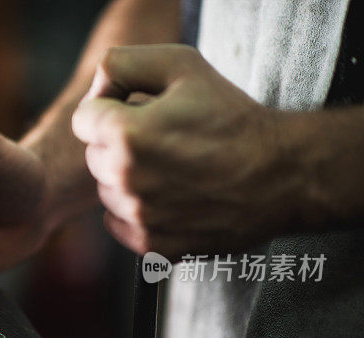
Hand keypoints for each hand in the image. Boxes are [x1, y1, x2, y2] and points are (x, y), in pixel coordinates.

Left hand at [72, 44, 298, 258]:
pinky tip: (167, 197)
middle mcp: (126, 178)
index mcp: (127, 134)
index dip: (110, 111)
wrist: (281, 174)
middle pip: (94, 156)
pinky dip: (134, 212)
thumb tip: (95, 90)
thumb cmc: (233, 117)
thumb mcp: (182, 66)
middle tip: (163, 140)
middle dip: (118, 144)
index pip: (84, 120)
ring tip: (171, 169)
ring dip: (127, 179)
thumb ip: (124, 66)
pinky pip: (118, 224)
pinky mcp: (151, 245)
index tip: (138, 112)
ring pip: (106, 191)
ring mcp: (139, 215)